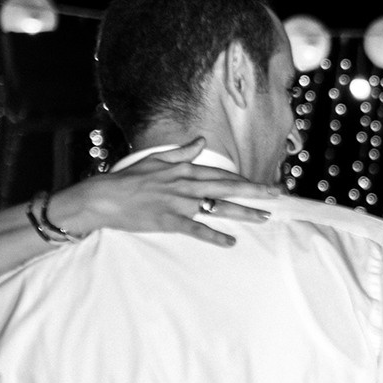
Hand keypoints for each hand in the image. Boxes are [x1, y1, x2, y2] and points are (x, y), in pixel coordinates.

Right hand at [49, 139, 274, 249]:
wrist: (104, 197)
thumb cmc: (128, 179)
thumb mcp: (156, 160)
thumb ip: (181, 152)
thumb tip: (200, 141)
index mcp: (184, 170)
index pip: (223, 175)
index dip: (246, 180)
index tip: (267, 185)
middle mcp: (186, 185)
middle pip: (228, 187)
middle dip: (255, 191)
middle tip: (277, 195)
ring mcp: (179, 203)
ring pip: (218, 207)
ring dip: (243, 212)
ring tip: (265, 217)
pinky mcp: (169, 221)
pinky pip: (197, 229)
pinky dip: (215, 235)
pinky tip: (231, 241)